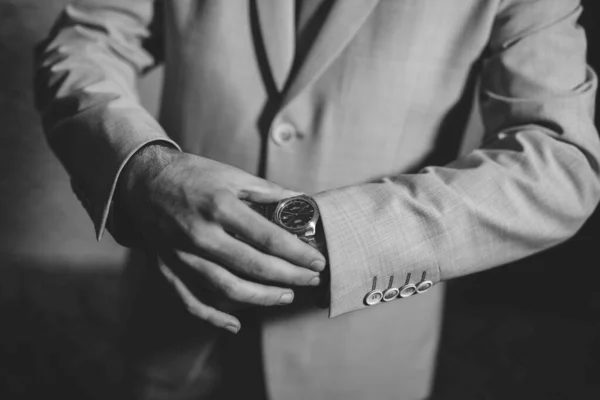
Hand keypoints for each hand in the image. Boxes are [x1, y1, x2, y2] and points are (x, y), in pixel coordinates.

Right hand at [118, 144, 325, 332]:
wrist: (142, 181)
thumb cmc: (192, 175)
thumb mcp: (232, 174)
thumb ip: (267, 191)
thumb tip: (301, 202)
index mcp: (221, 207)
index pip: (269, 239)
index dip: (298, 254)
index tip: (317, 262)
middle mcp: (202, 235)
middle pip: (254, 267)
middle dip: (290, 278)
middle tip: (311, 280)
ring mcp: (183, 256)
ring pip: (227, 289)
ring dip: (262, 298)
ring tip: (286, 296)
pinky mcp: (168, 269)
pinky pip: (191, 301)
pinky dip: (214, 318)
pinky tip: (236, 325)